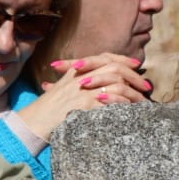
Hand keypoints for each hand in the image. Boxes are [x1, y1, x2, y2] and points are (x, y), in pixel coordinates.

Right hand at [19, 53, 151, 141]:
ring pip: (116, 83)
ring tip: (141, 100)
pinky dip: (122, 104)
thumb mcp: (62, 89)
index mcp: (76, 71)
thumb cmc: (47, 110)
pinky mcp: (84, 105)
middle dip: (133, 76)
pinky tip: (130, 110)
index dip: (122, 59)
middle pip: (114, 67)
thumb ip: (78, 82)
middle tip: (145, 86)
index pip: (104, 57)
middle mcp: (80, 77)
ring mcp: (82, 91)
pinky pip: (110, 101)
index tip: (136, 65)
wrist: (33, 122)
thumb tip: (99, 84)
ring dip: (132, 92)